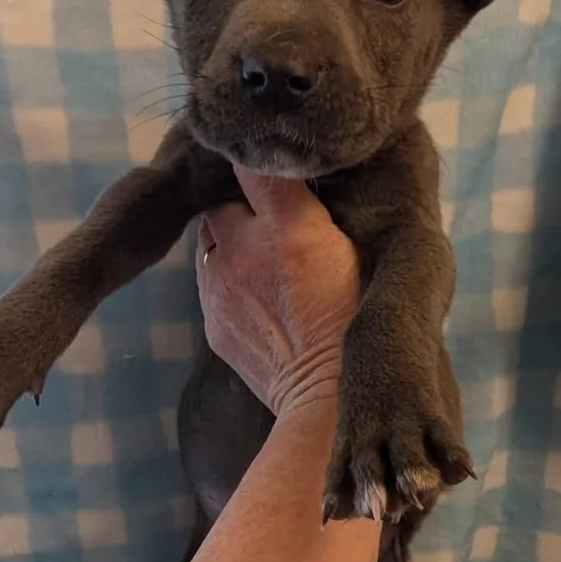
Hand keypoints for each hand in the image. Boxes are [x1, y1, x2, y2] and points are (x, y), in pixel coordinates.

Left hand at [195, 168, 359, 419]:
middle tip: (269, 224)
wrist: (326, 393)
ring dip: (228, 246)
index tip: (269, 173)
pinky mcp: (213, 324)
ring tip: (260, 261)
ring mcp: (219, 289)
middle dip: (239, 211)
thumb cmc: (351, 315)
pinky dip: (225, 282)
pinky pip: (209, 285)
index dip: (257, 167)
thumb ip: (311, 206)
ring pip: (210, 246)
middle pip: (221, 208)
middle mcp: (241, 249)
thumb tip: (287, 172)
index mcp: (285, 225)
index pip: (251, 169)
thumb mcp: (348, 248)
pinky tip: (255, 296)